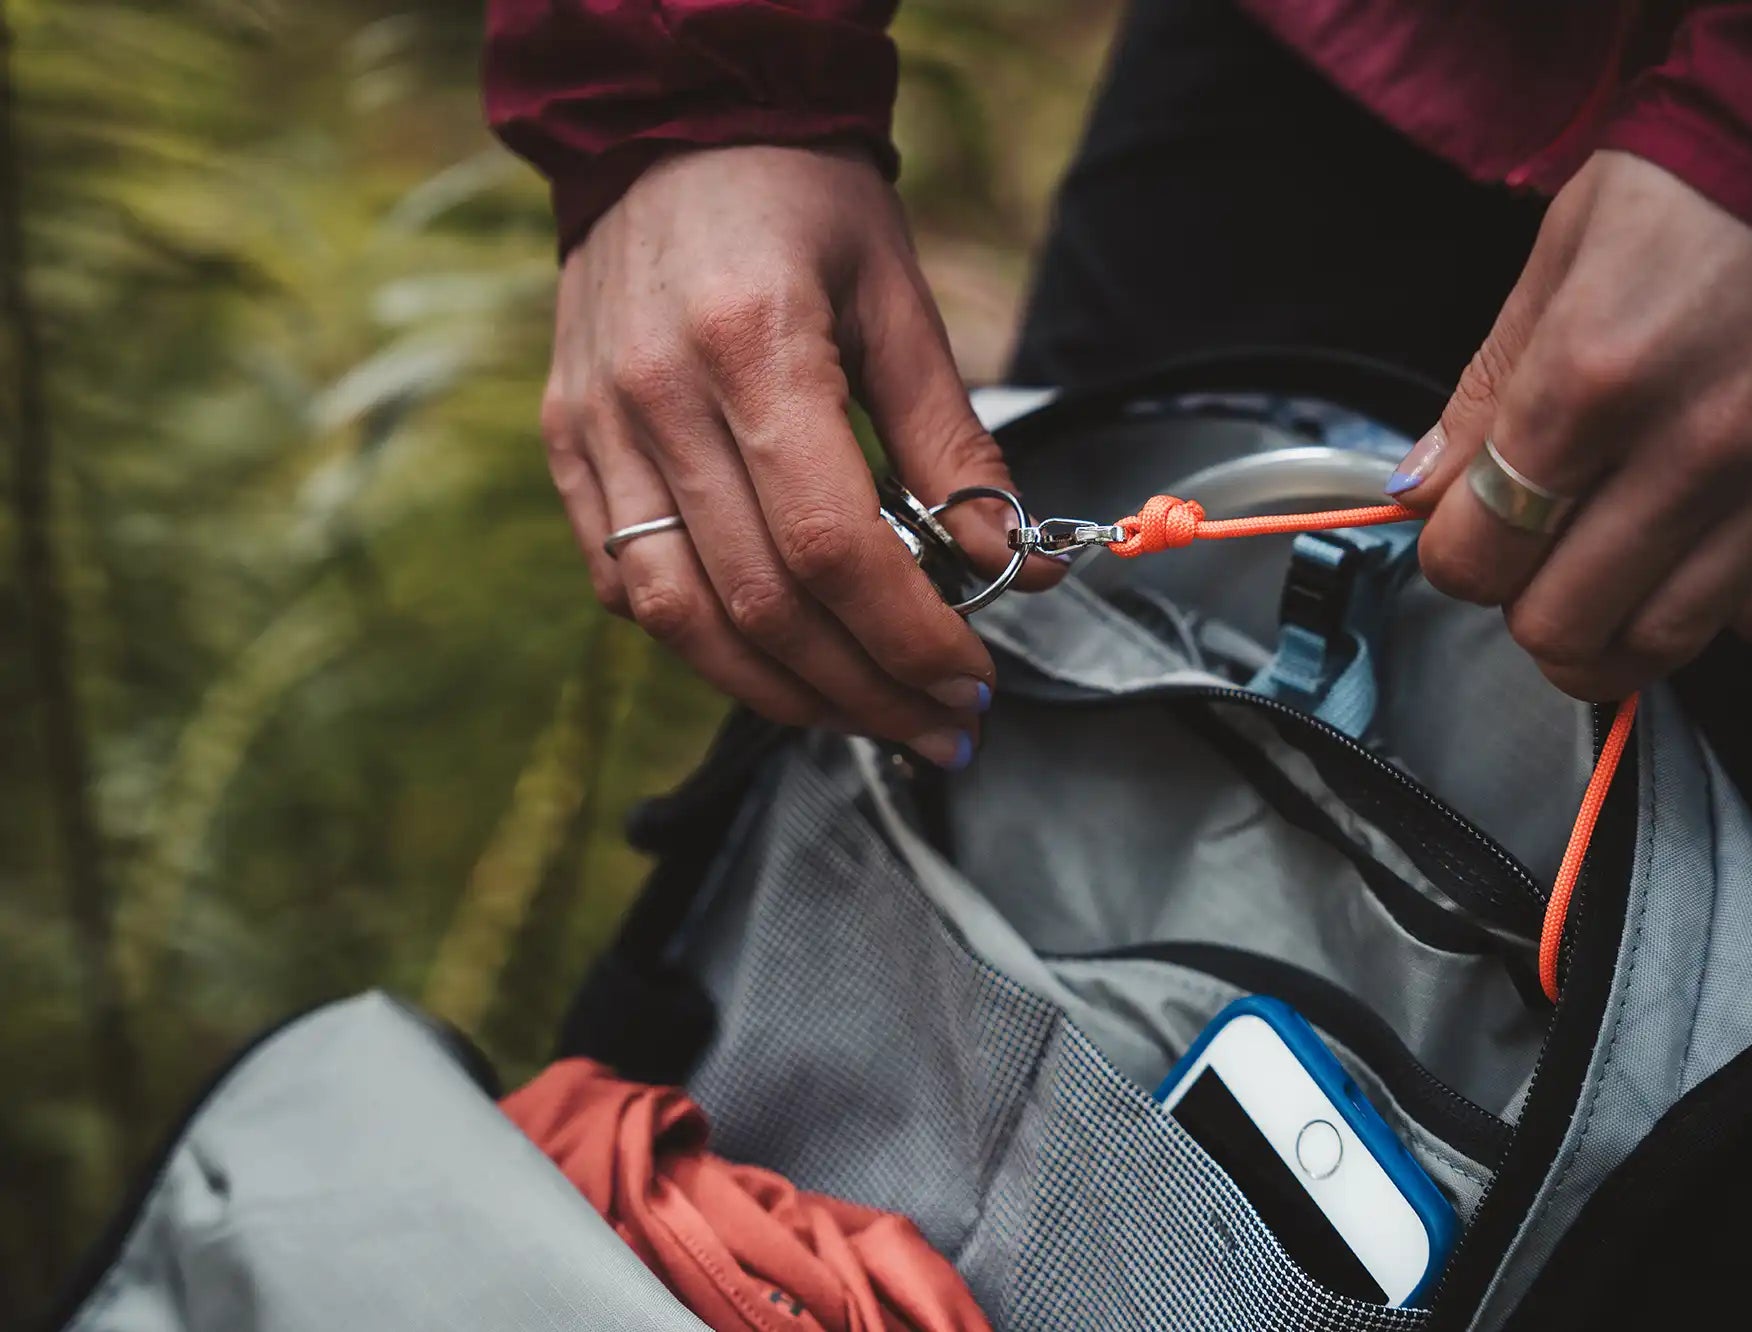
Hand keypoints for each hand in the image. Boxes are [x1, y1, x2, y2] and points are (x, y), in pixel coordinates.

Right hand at [539, 145, 1058, 765]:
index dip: (907, 636)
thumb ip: (952, 445)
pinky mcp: (565, 444)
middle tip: (944, 728)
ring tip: (868, 720)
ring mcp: (594, 427)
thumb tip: (1011, 569)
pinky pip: (623, 582)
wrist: (667, 128)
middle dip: (866, 692)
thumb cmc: (800, 201)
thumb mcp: (899, 300)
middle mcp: (655, 396)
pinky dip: (702, 642)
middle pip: (761, 604)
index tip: (971, 679)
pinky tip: (774, 659)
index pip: (832, 546)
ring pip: (679, 619)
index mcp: (752, 345)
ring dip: (784, 696)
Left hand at [1388, 151, 1751, 699]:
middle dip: (1526, 611)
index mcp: (1592, 372)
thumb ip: (1490, 383)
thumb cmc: (1711, 179)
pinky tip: (1733, 578)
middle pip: (1564, 620)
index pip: (1479, 547)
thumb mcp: (1566, 249)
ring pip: (1673, 636)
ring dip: (1620, 638)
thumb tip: (1423, 490)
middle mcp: (1696, 439)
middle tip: (1534, 576)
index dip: (1456, 559)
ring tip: (1610, 597)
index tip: (1466, 540)